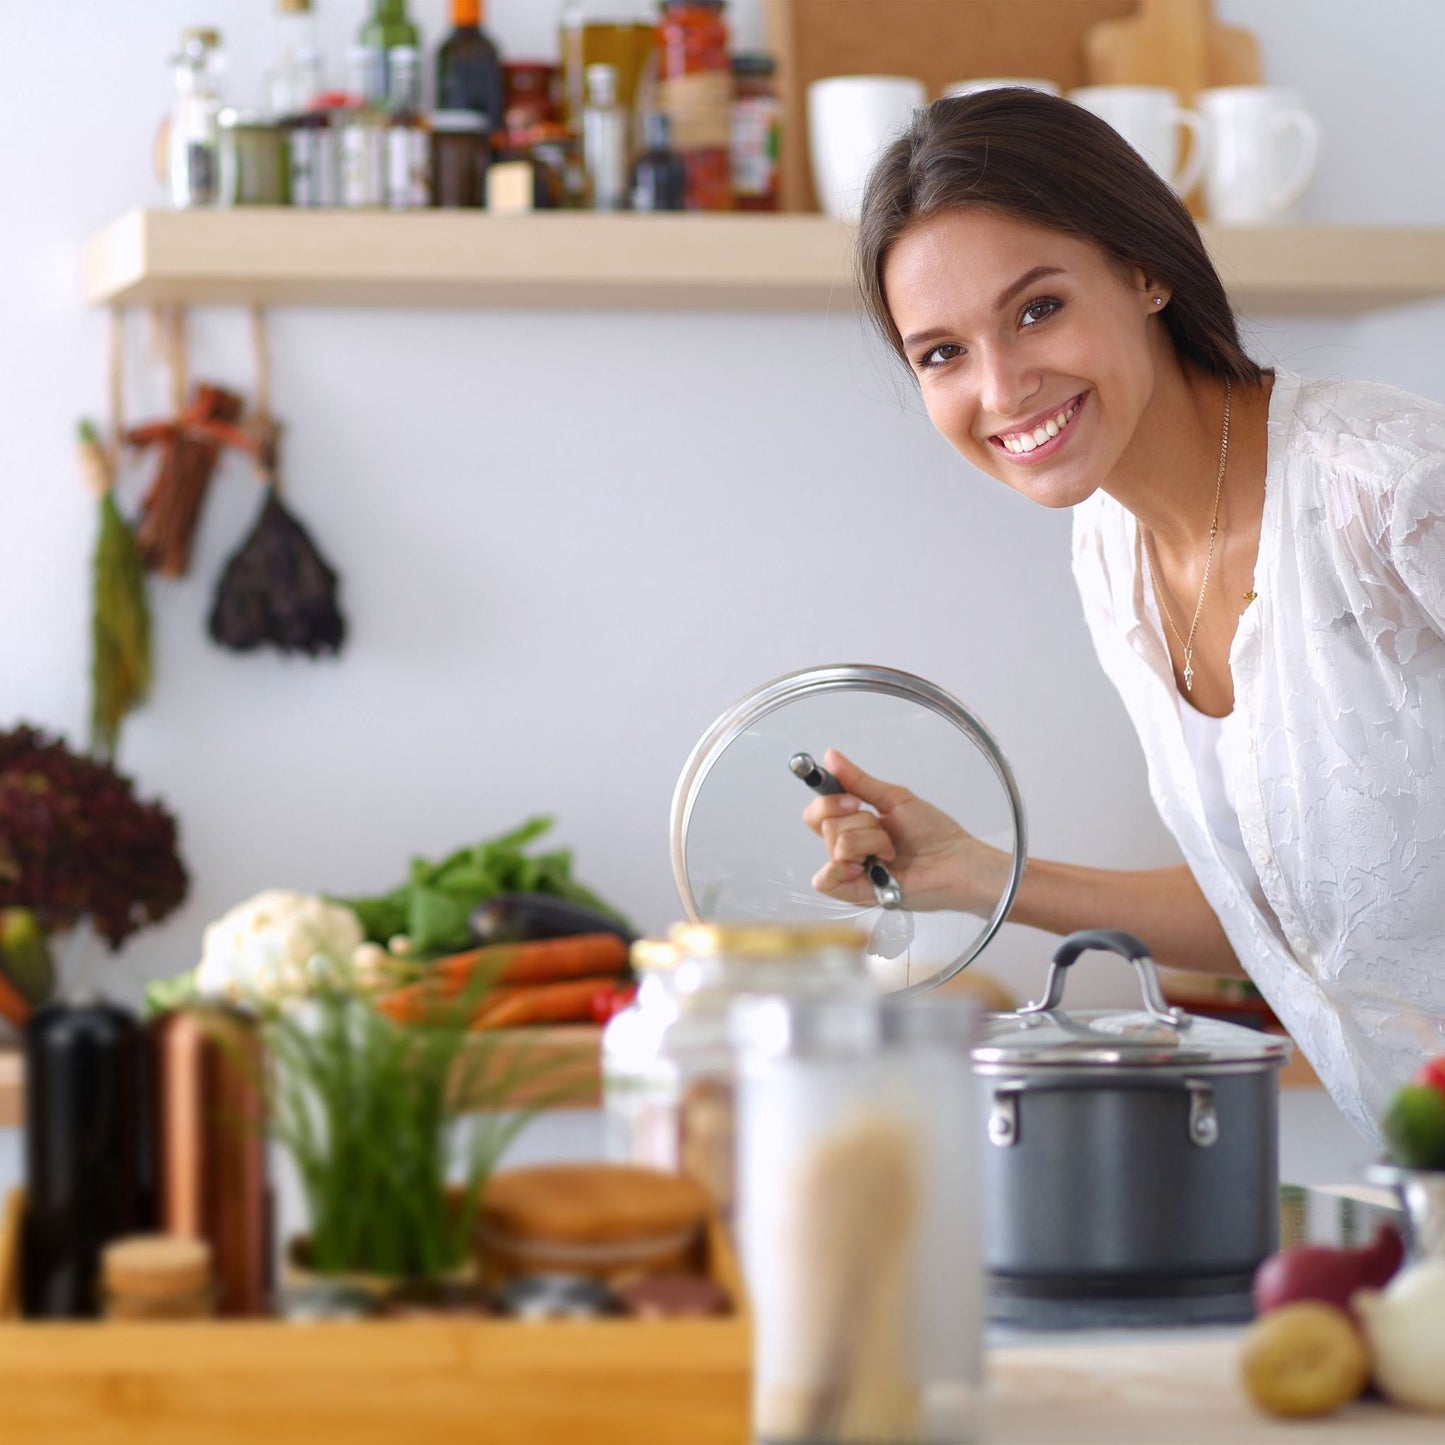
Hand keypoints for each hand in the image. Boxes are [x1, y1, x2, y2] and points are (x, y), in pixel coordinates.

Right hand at [802, 748, 1011, 913]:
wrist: (956, 861)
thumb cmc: (934, 833)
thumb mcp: (893, 799)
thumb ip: (858, 781)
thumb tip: (831, 756)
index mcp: (854, 826)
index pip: (817, 812)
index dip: (829, 801)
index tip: (854, 800)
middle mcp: (848, 849)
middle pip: (825, 825)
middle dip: (861, 821)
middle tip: (884, 829)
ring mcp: (851, 872)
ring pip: (836, 845)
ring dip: (870, 842)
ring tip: (891, 851)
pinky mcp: (856, 894)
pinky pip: (826, 880)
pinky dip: (845, 867)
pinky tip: (869, 867)